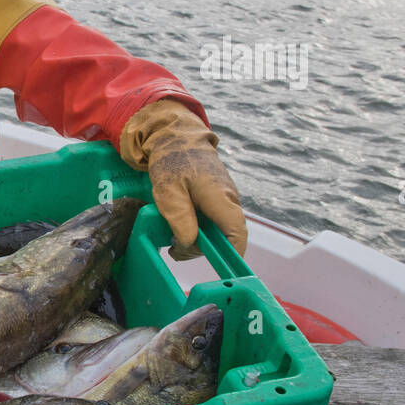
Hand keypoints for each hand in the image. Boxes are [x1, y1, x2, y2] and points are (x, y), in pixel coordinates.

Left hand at [118, 99, 246, 260]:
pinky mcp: (217, 198)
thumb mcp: (168, 191)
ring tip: (172, 237)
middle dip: (203, 248)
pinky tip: (179, 225)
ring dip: (197, 238)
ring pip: (218, 229)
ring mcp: (224, 198)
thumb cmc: (171, 162)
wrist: (175, 137)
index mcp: (220, 197)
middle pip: (226, 235)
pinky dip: (197, 227)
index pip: (237, 232)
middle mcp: (228, 199)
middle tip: (175, 249)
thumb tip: (190, 244)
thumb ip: (180, 218)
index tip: (219, 267)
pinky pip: (212, 220)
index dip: (232, 253)